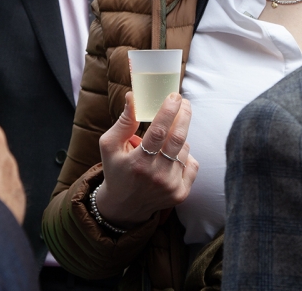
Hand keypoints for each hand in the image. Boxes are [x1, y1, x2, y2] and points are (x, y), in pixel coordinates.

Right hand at [93, 92, 197, 227]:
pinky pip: (192, 164)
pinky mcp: (181, 193)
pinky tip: (171, 157)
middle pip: (178, 138)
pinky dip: (184, 156)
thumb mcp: (110, 145)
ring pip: (185, 149)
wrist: (124, 206)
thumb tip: (133, 96)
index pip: (158, 131)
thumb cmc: (116, 170)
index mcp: (137, 163)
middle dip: (184, 115)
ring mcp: (170, 186)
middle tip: (184, 102)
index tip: (174, 96)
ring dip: (179, 138)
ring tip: (165, 140)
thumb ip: (123, 121)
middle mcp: (156, 176)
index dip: (168, 111)